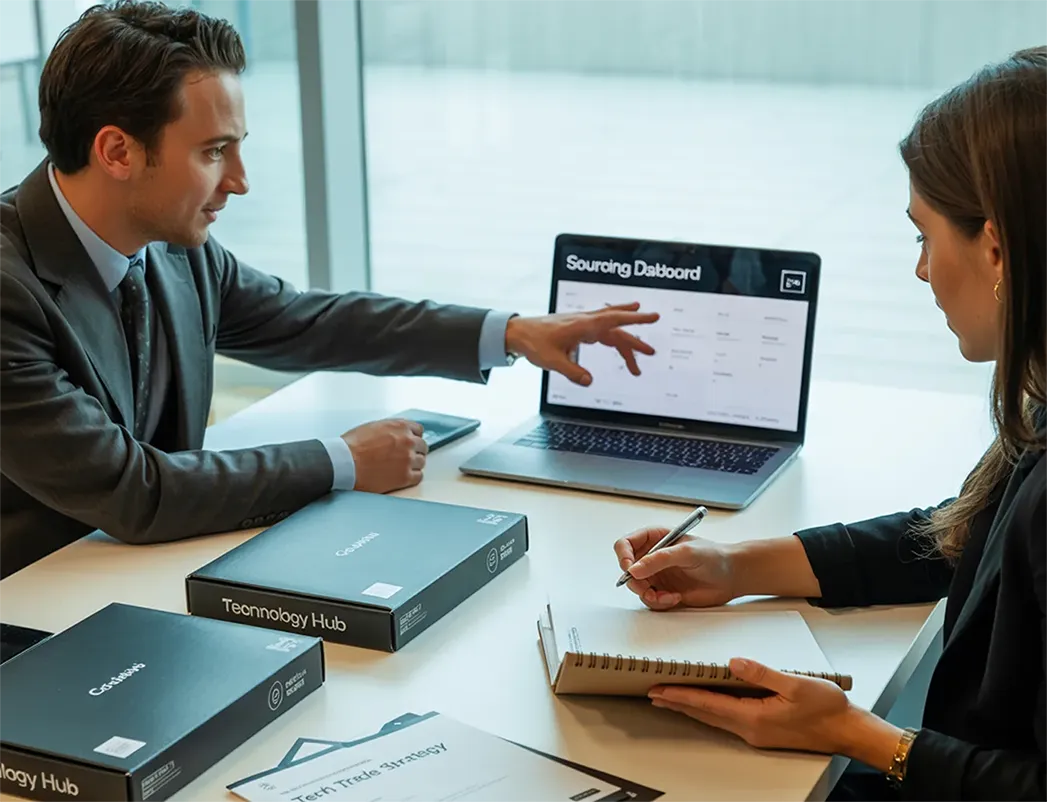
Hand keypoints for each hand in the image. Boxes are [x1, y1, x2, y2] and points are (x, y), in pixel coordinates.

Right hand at [341, 418, 427, 492]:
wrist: (345, 463)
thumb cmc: (352, 445)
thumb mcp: (373, 427)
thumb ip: (389, 430)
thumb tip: (394, 435)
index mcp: (400, 427)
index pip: (418, 430)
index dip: (413, 436)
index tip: (411, 442)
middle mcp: (408, 441)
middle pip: (422, 446)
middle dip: (415, 450)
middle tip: (406, 456)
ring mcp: (408, 459)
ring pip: (421, 462)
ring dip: (414, 464)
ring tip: (402, 467)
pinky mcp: (405, 477)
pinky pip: (418, 477)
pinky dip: (413, 477)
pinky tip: (404, 476)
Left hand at [504, 302, 658, 384]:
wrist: (519, 332)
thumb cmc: (534, 342)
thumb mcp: (552, 361)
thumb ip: (572, 371)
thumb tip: (589, 381)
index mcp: (582, 326)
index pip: (614, 320)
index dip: (635, 319)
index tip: (651, 316)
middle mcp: (586, 322)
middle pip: (617, 329)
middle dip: (635, 340)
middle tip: (651, 352)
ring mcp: (583, 324)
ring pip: (611, 330)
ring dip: (626, 342)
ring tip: (642, 353)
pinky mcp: (579, 328)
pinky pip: (603, 330)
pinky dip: (615, 335)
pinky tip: (620, 339)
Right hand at [614, 527, 736, 608]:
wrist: (731, 577)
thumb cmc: (714, 557)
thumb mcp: (687, 553)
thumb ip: (660, 559)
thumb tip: (634, 569)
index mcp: (655, 538)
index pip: (626, 544)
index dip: (623, 556)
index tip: (629, 569)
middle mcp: (652, 556)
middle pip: (627, 569)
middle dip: (635, 582)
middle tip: (648, 589)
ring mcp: (657, 575)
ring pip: (637, 587)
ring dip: (649, 595)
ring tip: (668, 596)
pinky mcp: (663, 591)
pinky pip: (650, 600)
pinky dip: (659, 602)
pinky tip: (676, 597)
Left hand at [649, 658, 894, 758]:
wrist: (850, 732)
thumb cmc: (828, 709)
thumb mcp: (796, 684)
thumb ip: (762, 673)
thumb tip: (734, 662)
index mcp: (753, 717)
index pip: (707, 705)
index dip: (680, 696)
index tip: (658, 691)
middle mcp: (750, 729)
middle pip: (705, 714)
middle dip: (678, 704)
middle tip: (654, 695)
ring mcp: (756, 733)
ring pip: (714, 718)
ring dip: (691, 708)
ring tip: (671, 700)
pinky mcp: (764, 730)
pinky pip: (728, 719)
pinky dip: (710, 710)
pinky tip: (706, 705)